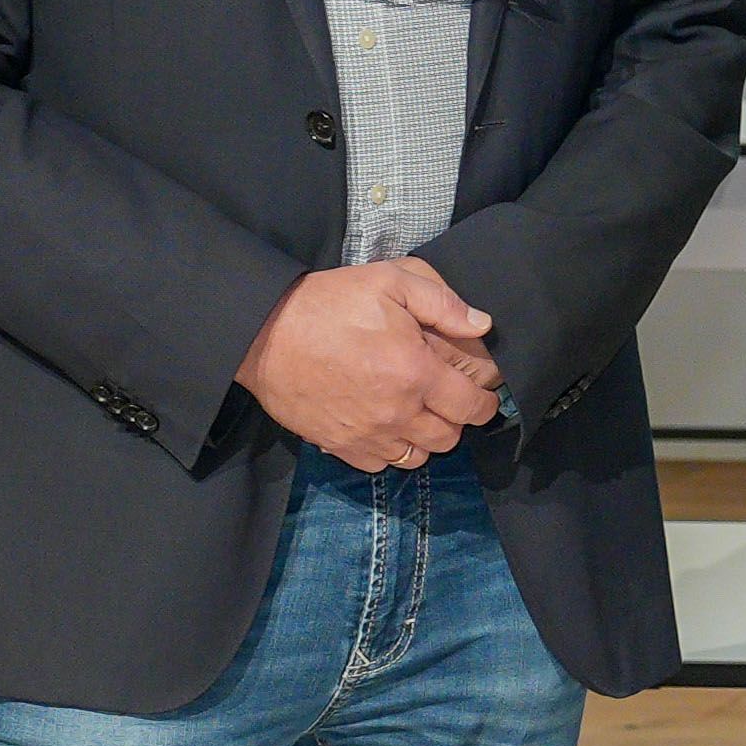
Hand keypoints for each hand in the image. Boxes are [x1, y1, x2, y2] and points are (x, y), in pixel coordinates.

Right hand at [237, 258, 500, 469]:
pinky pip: (379, 465)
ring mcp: (366, 434)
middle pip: (448, 438)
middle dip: (456, 421)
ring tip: (416, 415)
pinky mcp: (338, 445)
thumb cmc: (326, 303)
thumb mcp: (390, 281)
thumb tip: (482, 325)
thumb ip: (442, 302)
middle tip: (447, 401)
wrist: (261, 332)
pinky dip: (388, 451)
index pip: (472, 406)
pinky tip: (383, 426)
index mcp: (415, 372)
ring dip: (424, 439)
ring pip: (416, 457)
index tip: (484, 396)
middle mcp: (396, 412)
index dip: (485, 403)